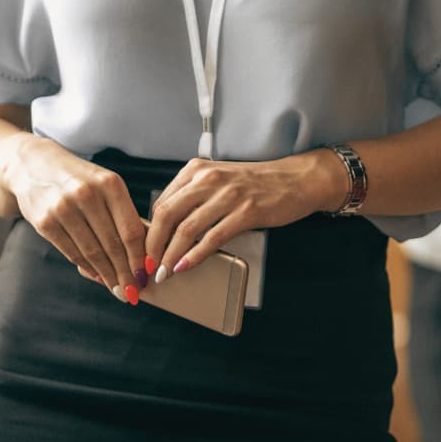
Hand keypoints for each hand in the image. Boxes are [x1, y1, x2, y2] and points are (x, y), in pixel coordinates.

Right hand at [1, 133, 147, 298]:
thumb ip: (123, 214)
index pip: (131, 230)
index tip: (147, 276)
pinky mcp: (45, 222)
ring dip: (108, 276)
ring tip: (119, 291)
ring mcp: (63, 208)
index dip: (140, 258)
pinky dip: (87, 268)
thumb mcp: (105, 185)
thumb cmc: (80, 180)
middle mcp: (87, 194)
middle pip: (113, 245)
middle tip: (134, 293)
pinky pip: (72, 252)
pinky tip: (98, 277)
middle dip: (126, 273)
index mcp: (110, 184)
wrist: (33, 166)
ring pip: (92, 252)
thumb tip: (142, 256)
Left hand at [146, 152, 343, 281]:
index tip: (144, 249)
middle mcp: (209, 179)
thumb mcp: (218, 179)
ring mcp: (228, 195)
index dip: (149, 230)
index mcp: (197, 170)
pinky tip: (185, 267)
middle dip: (152, 245)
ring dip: (170, 256)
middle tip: (148, 265)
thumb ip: (193, 196)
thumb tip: (166, 227)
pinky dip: (195, 256)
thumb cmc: (257, 183)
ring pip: (187, 229)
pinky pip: (212, 238)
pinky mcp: (246, 212)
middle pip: (167, 215)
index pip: (162, 202)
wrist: (296, 180)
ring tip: (163, 272)